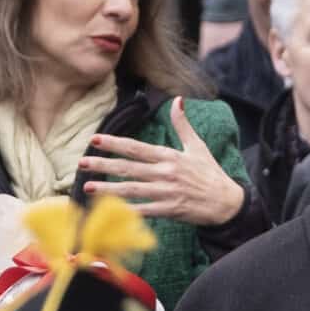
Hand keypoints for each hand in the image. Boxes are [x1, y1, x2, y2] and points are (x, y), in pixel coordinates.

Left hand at [83, 99, 244, 225]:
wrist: (227, 202)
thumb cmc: (211, 174)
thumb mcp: (198, 146)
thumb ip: (183, 124)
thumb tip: (178, 100)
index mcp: (170, 156)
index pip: (136, 148)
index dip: (114, 143)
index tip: (95, 139)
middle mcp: (166, 173)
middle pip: (128, 167)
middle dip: (103, 164)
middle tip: (81, 162)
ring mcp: (167, 192)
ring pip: (132, 189)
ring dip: (108, 188)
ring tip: (86, 186)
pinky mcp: (170, 210)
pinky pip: (144, 210)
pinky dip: (127, 210)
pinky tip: (109, 210)